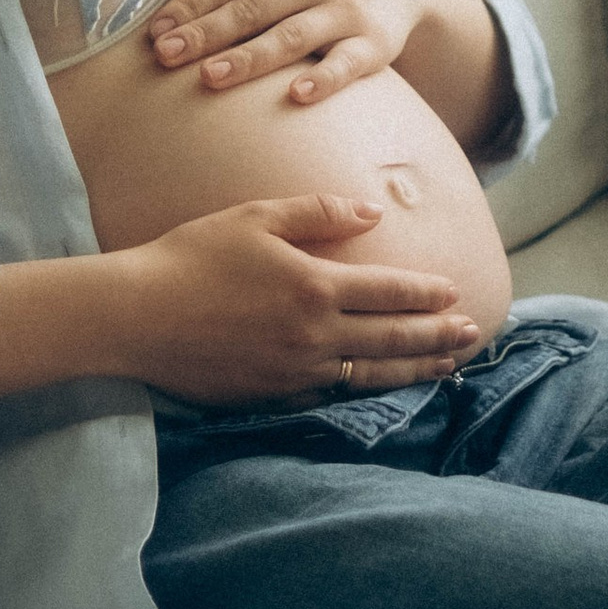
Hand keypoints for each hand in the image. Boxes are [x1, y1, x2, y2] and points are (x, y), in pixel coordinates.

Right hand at [126, 192, 479, 402]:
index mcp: (314, 286)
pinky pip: (330, 392)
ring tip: (445, 367)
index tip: (454, 293)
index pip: (390, 291)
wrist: (136, 316)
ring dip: (414, 369)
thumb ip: (318, 213)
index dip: (427, 294)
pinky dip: (362, 389)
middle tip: (471, 335)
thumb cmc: (192, 256)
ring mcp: (294, 371)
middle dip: (437, 336)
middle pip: (393, 338)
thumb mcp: (255, 217)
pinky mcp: (272, 395)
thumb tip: (371, 214)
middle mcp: (313, 334)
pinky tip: (379, 384)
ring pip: (370, 373)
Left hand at [147, 0, 436, 105]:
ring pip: (292, 36)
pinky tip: (298, 95)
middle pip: (254, 8)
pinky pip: (347, 64)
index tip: (156, 33)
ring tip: (210, 77)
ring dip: (251, 57)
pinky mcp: (375, 43)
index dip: (191, 6)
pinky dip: (324, 79)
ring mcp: (346, 9)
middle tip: (166, 56)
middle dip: (208, 32)